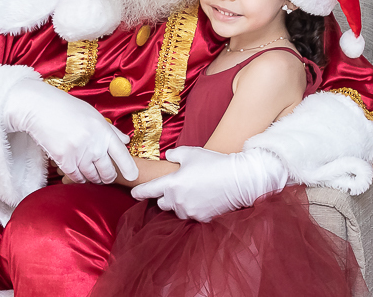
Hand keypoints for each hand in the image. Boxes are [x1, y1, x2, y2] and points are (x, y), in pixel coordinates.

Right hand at [4, 78, 138, 183]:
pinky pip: (76, 177)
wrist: (40, 108)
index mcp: (104, 131)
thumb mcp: (93, 115)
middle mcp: (94, 144)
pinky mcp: (65, 160)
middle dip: (108, 177)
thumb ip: (111, 130)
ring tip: (92, 175)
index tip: (132, 176)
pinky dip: (79, 179)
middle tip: (106, 176)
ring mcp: (80, 153)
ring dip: (94, 179)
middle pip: (108, 171)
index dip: (129, 168)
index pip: (122, 154)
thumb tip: (126, 141)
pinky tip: (78, 174)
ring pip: (92, 177)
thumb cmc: (67, 108)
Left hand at [130, 146, 286, 221]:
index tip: (134, 193)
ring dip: (179, 203)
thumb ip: (175, 154)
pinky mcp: (201, 219)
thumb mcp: (191, 153)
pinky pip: (191, 215)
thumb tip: (168, 156)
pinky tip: (202, 199)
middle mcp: (177, 201)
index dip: (138, 192)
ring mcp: (189, 212)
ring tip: (192, 191)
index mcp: (171, 184)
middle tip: (175, 187)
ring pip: (177, 210)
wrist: (238, 180)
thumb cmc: (213, 163)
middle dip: (164, 196)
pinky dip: (193, 208)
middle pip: (161, 203)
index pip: (148, 191)